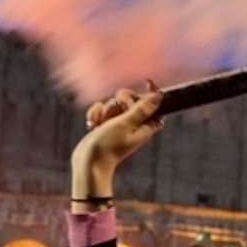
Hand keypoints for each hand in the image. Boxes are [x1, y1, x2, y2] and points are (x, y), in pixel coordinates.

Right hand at [70, 83, 164, 204]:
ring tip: (102, 124)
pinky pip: (101, 109)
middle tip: (118, 110)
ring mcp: (117, 124)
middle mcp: (132, 124)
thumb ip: (142, 109)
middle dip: (120, 101)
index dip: (151, 93)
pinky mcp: (104, 125)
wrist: (88, 163)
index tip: (146, 82)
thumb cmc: (108, 146)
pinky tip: (93, 124)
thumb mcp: (126, 124)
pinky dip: (96, 114)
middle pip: (130, 98)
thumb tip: (159, 96)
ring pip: (113, 103)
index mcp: (144, 125)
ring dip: (105, 110)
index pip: (153, 104)